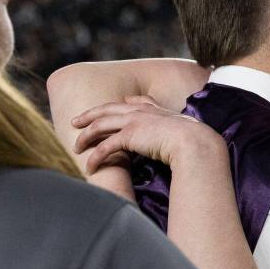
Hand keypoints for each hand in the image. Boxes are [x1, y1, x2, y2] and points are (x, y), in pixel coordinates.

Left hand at [71, 95, 224, 173]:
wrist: (194, 142)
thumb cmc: (194, 140)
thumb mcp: (184, 127)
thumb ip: (176, 127)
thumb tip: (177, 133)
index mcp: (152, 108)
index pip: (130, 101)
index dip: (116, 105)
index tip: (107, 107)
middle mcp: (140, 111)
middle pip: (107, 109)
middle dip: (89, 115)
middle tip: (75, 122)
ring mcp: (133, 121)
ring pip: (100, 126)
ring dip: (85, 137)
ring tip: (76, 148)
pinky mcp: (129, 136)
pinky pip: (105, 147)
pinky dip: (95, 157)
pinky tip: (89, 167)